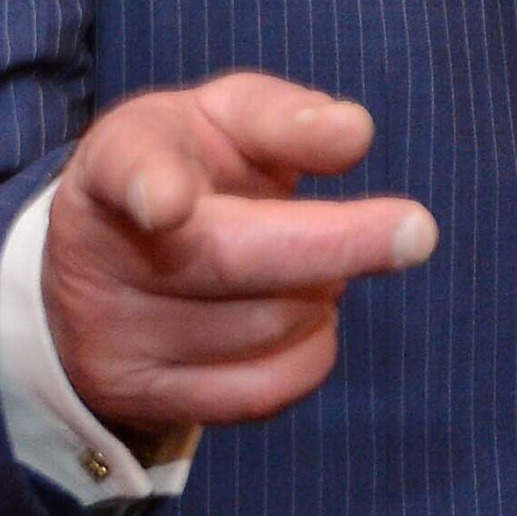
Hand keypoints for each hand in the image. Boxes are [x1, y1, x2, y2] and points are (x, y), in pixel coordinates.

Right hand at [44, 71, 428, 433]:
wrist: (112, 262)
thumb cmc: (191, 168)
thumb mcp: (225, 119)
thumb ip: (284, 117)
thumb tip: (351, 133)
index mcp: (118, 160)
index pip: (129, 168)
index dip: (150, 185)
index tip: (169, 204)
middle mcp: (99, 254)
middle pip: (227, 259)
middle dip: (331, 246)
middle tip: (417, 231)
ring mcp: (113, 336)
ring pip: (262, 326)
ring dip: (321, 292)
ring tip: (311, 264)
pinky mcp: (145, 398)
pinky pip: (263, 389)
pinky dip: (312, 349)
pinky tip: (305, 313)